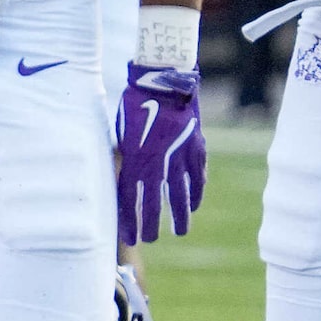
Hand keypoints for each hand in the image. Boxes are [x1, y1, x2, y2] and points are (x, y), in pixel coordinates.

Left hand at [115, 63, 205, 243]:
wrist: (164, 80)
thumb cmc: (135, 103)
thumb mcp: (122, 132)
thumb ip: (126, 157)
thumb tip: (126, 180)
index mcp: (135, 159)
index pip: (130, 199)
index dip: (130, 220)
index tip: (129, 238)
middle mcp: (158, 163)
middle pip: (155, 202)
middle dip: (151, 224)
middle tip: (150, 240)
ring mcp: (180, 157)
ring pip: (181, 195)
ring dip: (180, 216)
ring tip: (179, 232)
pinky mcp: (197, 148)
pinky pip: (198, 178)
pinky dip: (197, 193)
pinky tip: (195, 205)